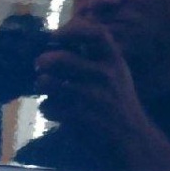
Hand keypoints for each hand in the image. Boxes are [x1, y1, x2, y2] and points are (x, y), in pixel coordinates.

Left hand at [35, 19, 169, 170]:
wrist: (131, 139)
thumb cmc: (117, 104)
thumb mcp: (116, 75)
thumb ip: (94, 60)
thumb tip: (58, 45)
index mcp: (114, 62)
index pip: (96, 34)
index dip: (72, 31)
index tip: (54, 36)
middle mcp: (104, 75)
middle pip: (62, 59)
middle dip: (44, 61)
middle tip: (38, 64)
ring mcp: (91, 97)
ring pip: (49, 83)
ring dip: (42, 84)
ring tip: (45, 86)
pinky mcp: (78, 117)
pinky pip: (48, 106)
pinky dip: (47, 109)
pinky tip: (55, 111)